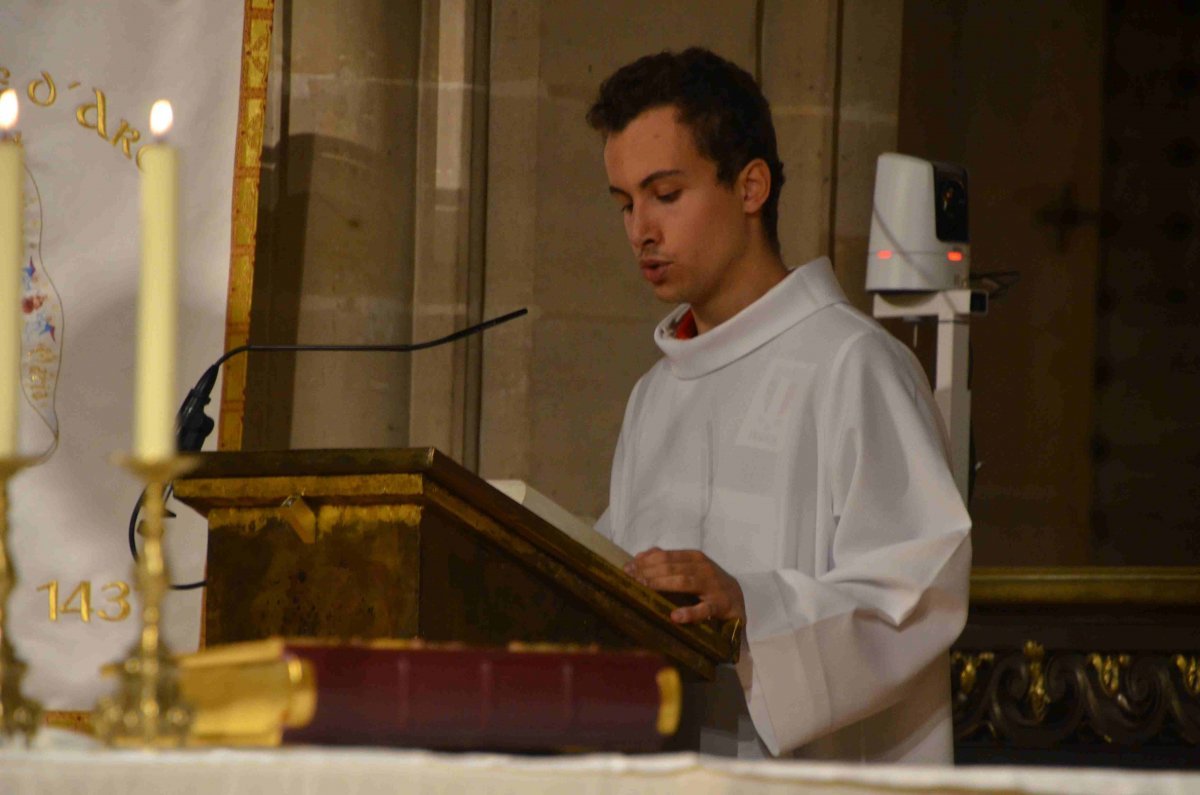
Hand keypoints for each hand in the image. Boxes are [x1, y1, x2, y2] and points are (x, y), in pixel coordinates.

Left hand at [624, 547, 745, 624]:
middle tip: (632, 580)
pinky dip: (690, 613)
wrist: (737, 599)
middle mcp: (704, 569)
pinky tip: (675, 616)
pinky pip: (705, 609)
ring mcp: (713, 586)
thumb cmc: (707, 583)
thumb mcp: (689, 568)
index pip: (666, 556)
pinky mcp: (721, 606)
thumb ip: (667, 560)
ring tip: (645, 588)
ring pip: (685, 582)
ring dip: (663, 584)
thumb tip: (640, 555)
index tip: (627, 569)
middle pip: (672, 568)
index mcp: (694, 557)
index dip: (645, 561)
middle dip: (649, 572)